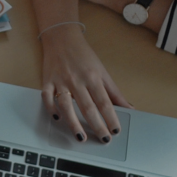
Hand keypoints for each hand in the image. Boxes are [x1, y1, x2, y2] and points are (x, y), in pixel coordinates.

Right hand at [39, 24, 132, 142]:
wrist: (61, 37)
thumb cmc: (83, 55)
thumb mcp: (102, 71)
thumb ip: (114, 92)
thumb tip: (129, 108)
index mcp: (93, 77)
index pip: (104, 102)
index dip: (111, 118)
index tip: (116, 131)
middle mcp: (77, 80)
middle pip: (88, 107)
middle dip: (97, 125)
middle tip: (103, 140)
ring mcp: (60, 81)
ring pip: (67, 105)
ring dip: (73, 122)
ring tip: (81, 137)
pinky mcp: (47, 81)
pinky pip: (47, 97)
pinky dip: (50, 107)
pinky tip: (56, 118)